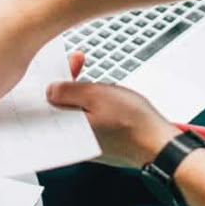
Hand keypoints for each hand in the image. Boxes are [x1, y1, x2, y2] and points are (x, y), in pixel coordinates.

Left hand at [46, 51, 178, 167]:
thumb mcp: (96, 96)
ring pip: (72, 111)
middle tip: (77, 61)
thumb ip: (68, 91)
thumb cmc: (132, 122)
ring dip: (78, 90)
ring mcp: (84, 143)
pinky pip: (84, 119)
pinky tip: (99, 94)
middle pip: (59, 105)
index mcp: (67, 130)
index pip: (46, 103)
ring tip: (91, 76)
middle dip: (66, 81)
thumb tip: (50, 90)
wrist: (158, 144)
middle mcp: (72, 141)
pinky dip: (88, 104)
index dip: (52, 79)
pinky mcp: (96, 142)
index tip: (62, 64)